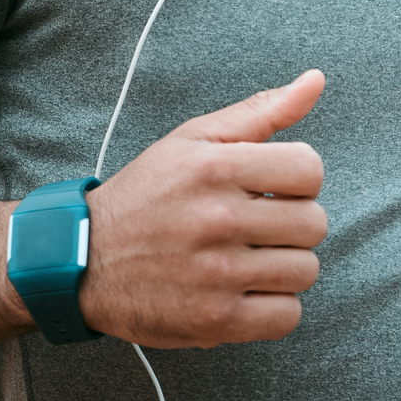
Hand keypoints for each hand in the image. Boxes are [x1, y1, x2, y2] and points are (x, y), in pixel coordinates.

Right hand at [76, 70, 327, 346]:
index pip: (310, 169)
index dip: (299, 179)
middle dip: (295, 223)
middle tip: (260, 226)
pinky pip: (287, 316)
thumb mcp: (195, 140)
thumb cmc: (148, 194)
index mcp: (215, 168)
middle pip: (314, 224)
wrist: (83, 260)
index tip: (274, 188)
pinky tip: (247, 290)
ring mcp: (216, 274)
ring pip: (306, 270)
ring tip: (251, 258)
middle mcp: (218, 219)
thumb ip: (261, 111)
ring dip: (286, 266)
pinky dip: (275, 307)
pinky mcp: (214, 320)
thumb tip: (316, 80)